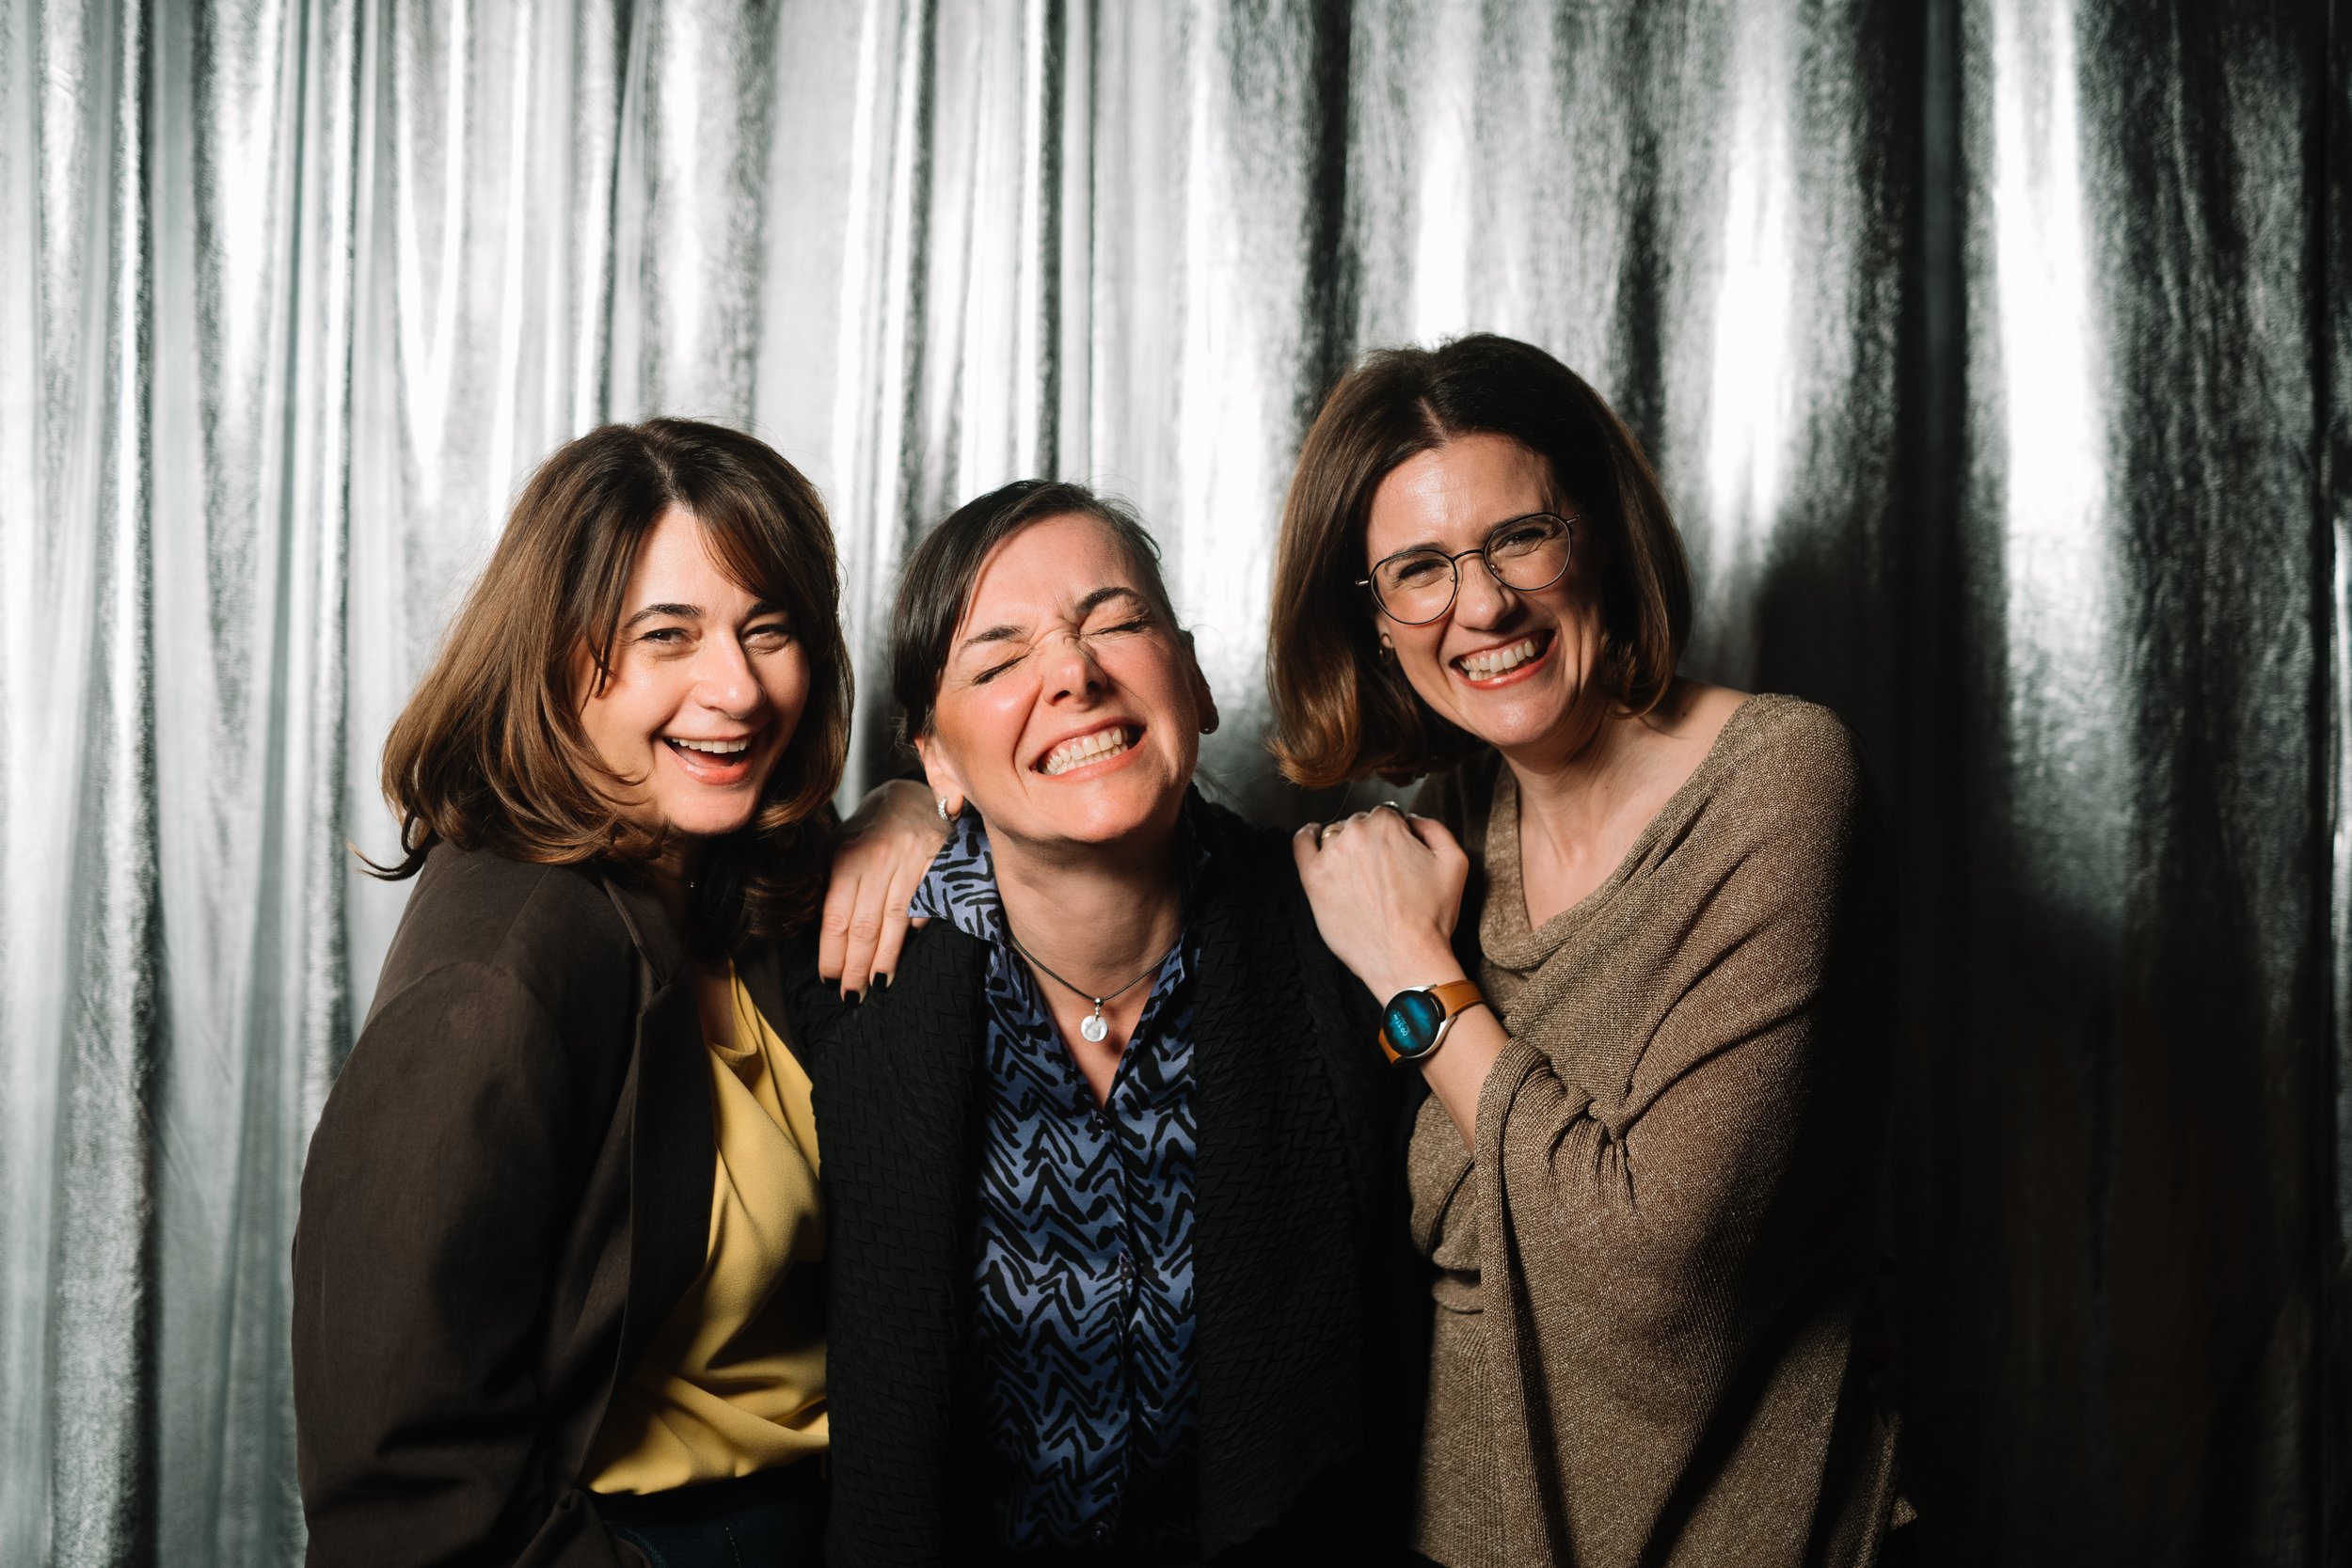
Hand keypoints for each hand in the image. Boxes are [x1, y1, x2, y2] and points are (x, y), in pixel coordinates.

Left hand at [820, 779, 945, 995]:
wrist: (912, 795)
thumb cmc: (869, 829)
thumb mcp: (835, 844)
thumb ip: (819, 879)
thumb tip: (804, 921)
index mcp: (845, 859)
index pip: (836, 916)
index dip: (831, 951)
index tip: (828, 979)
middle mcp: (875, 861)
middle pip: (863, 925)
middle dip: (855, 966)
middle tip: (851, 996)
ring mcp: (908, 863)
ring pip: (894, 920)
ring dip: (885, 958)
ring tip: (877, 986)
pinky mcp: (937, 863)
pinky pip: (927, 902)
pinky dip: (919, 925)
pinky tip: (913, 947)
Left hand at [1291, 804, 1470, 1001]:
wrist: (1406, 957)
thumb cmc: (1431, 916)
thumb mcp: (1454, 862)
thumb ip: (1434, 828)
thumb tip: (1412, 820)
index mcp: (1387, 825)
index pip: (1386, 814)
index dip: (1395, 834)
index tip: (1398, 855)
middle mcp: (1355, 834)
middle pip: (1360, 824)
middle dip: (1370, 840)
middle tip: (1381, 871)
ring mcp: (1330, 856)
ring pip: (1335, 835)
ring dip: (1345, 846)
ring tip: (1357, 872)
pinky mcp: (1313, 879)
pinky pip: (1302, 844)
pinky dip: (1307, 836)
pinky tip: (1312, 836)